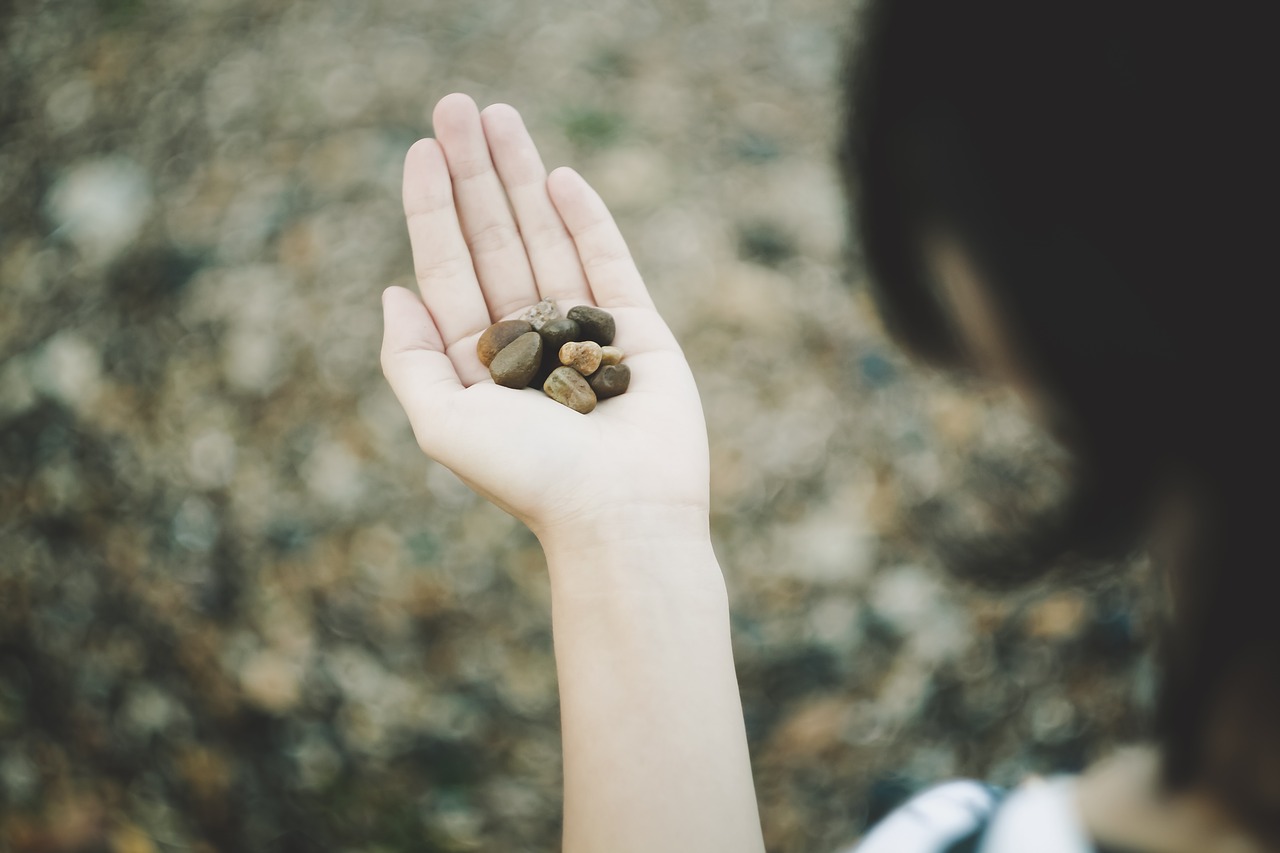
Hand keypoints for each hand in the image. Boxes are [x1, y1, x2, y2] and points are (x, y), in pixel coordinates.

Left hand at [381, 94, 709, 547]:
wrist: (620, 513)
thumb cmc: (530, 478)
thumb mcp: (444, 425)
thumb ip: (410, 360)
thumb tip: (392, 290)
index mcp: (480, 361)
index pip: (450, 267)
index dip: (433, 206)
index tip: (420, 148)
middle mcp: (529, 339)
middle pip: (495, 238)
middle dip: (475, 172)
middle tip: (458, 105)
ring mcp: (584, 329)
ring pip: (547, 236)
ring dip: (523, 176)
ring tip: (503, 115)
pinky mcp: (638, 331)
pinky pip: (608, 261)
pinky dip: (585, 218)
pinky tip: (558, 176)